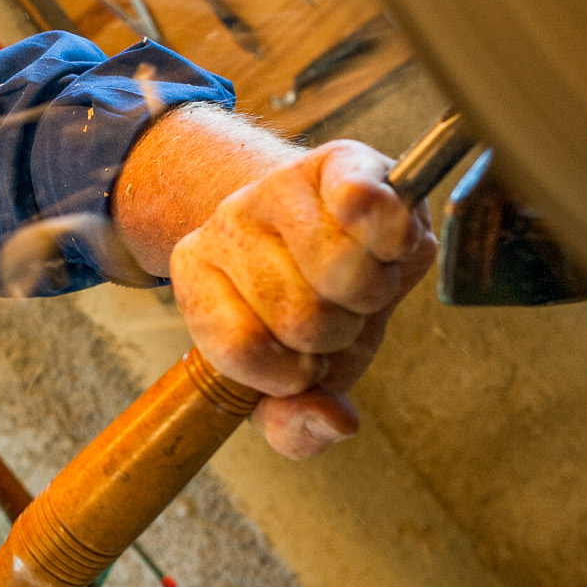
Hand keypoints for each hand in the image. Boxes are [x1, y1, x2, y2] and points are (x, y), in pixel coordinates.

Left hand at [167, 139, 436, 458]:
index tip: (299, 361)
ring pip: (342, 275)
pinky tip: (389, 243)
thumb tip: (335, 421)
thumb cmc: (308, 308)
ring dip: (372, 294)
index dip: (290, 374)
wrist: (336, 227)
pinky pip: (365, 204)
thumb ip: (295, 427)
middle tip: (336, 312)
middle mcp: (225, 223)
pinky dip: (391, 236)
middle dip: (338, 332)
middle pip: (301, 317)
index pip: (242, 352)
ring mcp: (278, 187)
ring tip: (360, 280)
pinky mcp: (339, 160)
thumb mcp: (292, 381)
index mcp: (195, 276)